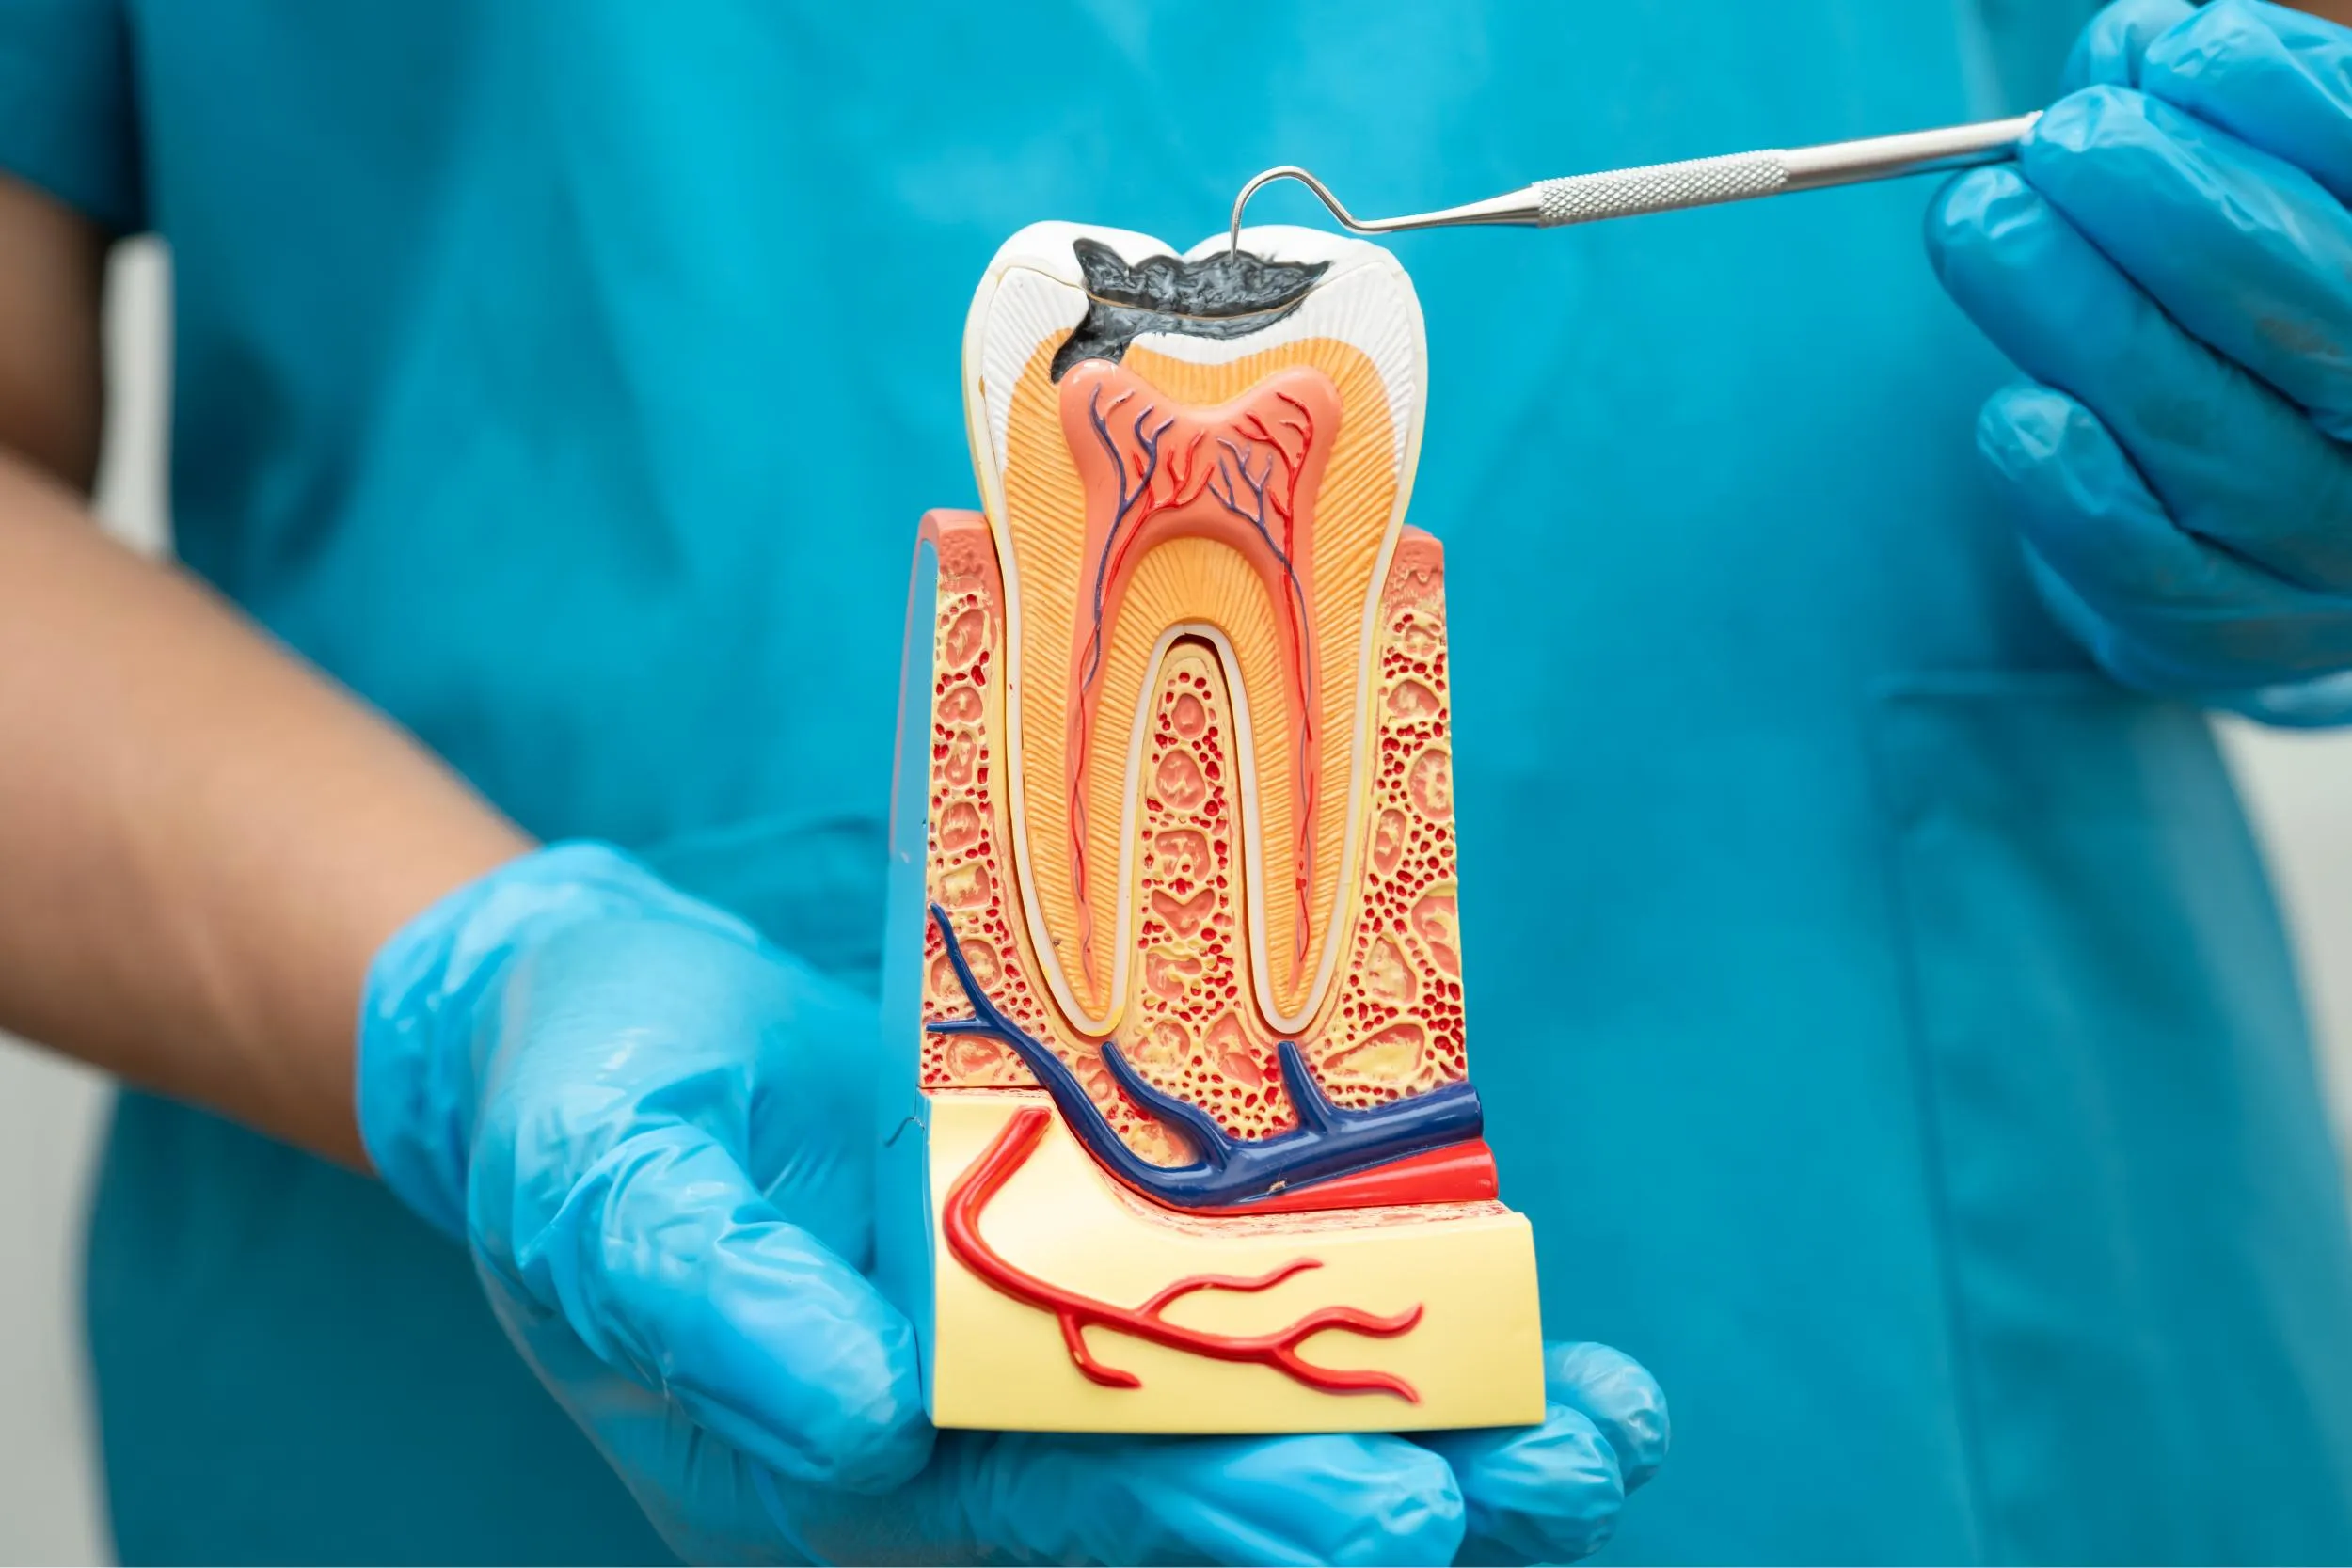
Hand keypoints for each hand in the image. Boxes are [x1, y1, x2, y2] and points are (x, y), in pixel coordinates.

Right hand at [359, 843, 1666, 1563]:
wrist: (588, 1031)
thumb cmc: (579, 1122)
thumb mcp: (610, 1202)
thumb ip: (718, 1311)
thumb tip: (861, 1429)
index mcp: (857, 1474)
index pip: (1064, 1517)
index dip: (1229, 1517)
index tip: (1399, 1508)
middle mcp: (974, 1442)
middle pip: (1199, 1490)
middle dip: (1384, 1488)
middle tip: (1564, 1476)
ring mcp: (1040, 1349)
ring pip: (1251, 1414)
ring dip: (1436, 1428)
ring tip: (1605, 1431)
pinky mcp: (1085, 1250)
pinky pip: (1243, 1303)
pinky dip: (1380, 1319)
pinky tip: (1526, 1327)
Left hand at [1927, 0, 2351, 723]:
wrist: (2275, 534)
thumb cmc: (2260, 321)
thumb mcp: (2266, 199)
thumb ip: (2207, 119)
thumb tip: (2127, 51)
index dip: (2283, 97)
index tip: (2164, 52)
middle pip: (2302, 302)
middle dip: (2161, 202)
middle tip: (2055, 147)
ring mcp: (2334, 541)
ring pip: (2199, 426)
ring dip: (2069, 315)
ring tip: (1981, 227)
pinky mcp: (2234, 632)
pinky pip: (2139, 561)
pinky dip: (2063, 481)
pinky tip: (2016, 413)